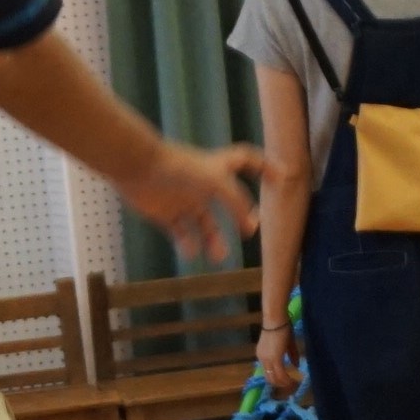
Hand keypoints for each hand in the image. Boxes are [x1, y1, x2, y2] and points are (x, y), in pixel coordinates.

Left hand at [126, 141, 257, 259]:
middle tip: (248, 233)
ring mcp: (184, 199)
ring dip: (213, 240)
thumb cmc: (179, 169)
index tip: (281, 177)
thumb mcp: (216, 182)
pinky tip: (191, 252)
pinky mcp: (165, 213)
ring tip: (218, 256)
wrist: (137, 168)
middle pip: (228, 202)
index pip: (247, 162)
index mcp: (217, 168)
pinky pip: (181, 233)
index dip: (265, 167)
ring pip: (204, 224)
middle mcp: (202, 184)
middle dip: (239, 218)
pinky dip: (187, 244)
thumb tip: (253, 225)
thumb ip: (237, 202)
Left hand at [257, 320, 300, 395]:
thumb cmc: (282, 327)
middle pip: (269, 377)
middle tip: (289, 387)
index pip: (267, 372)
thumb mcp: (287, 344)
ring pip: (274, 377)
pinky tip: (292, 381)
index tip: (285, 382)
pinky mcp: (274, 359)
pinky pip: (280, 374)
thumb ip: (291, 355)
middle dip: (279, 384)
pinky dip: (286, 379)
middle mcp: (262, 359)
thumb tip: (296, 366)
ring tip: (291, 385)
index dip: (276, 379)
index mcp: (262, 355)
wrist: (276, 319)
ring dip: (283, 383)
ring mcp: (267, 359)